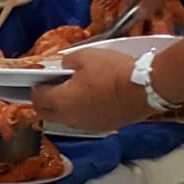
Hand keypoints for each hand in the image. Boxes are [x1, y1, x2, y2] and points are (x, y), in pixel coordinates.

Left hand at [29, 48, 151, 131]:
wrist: (147, 86)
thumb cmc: (115, 71)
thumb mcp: (86, 56)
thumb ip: (68, 61)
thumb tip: (64, 66)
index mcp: (62, 101)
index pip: (38, 98)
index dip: (36, 88)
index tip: (39, 81)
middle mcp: (71, 118)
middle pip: (47, 114)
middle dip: (44, 103)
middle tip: (49, 90)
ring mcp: (88, 125)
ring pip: (66, 120)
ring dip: (63, 109)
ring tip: (71, 94)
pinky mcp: (105, 127)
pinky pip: (85, 121)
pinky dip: (82, 112)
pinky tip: (90, 101)